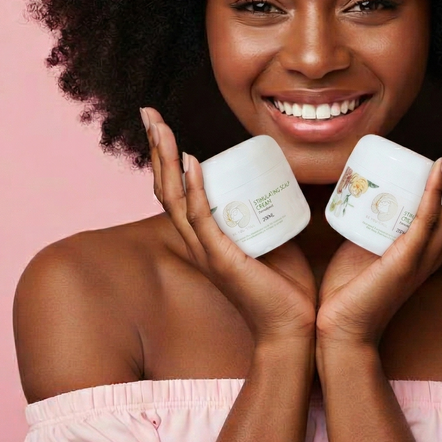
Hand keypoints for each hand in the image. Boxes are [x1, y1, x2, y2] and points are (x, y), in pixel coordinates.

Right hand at [141, 108, 317, 344]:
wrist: (294, 328)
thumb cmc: (284, 285)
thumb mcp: (269, 235)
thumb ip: (264, 212)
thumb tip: (276, 181)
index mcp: (206, 235)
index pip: (175, 189)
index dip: (165, 155)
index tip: (159, 123)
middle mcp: (198, 241)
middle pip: (165, 187)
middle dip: (155, 148)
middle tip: (148, 113)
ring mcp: (207, 251)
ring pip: (175, 198)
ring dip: (166, 159)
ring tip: (159, 127)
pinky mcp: (222, 261)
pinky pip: (201, 220)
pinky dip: (193, 190)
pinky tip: (189, 163)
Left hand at [315, 110, 441, 348]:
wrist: (340, 330)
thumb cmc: (351, 287)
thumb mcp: (369, 239)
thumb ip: (374, 217)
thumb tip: (363, 185)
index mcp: (431, 239)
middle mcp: (437, 245)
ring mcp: (425, 254)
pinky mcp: (406, 262)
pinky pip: (425, 221)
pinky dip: (434, 191)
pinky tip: (440, 164)